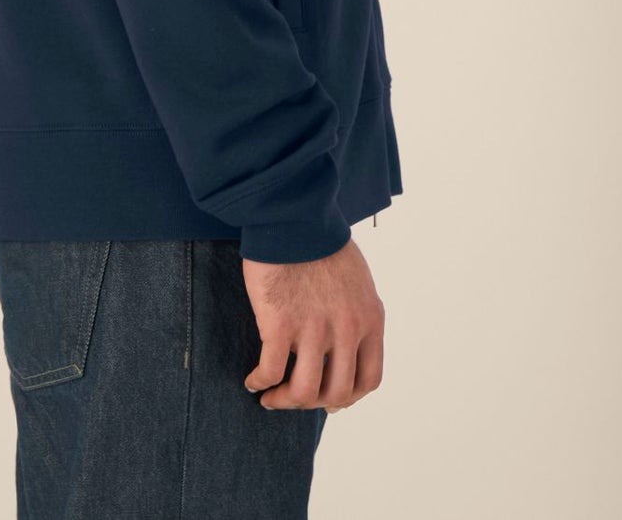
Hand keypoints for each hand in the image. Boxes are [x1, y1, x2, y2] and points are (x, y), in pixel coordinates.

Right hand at [240, 237, 384, 412]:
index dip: (348, 396)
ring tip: (271, 397)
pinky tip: (252, 380)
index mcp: (369, 320)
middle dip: (313, 403)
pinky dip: (260, 382)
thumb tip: (345, 341)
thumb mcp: (358, 281)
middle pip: (336, 394)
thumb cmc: (321, 241)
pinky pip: (270, 371)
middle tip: (294, 398)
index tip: (329, 399)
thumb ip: (356, 313)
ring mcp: (314, 330)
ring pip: (303, 392)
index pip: (368, 380)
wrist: (294, 217)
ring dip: (284, 401)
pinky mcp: (280, 323)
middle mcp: (347, 331)